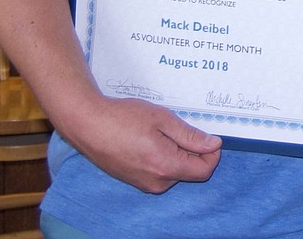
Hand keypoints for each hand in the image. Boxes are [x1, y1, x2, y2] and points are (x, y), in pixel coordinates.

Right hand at [66, 96, 222, 192]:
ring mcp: (145, 184)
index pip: (204, 170)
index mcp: (167, 167)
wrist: (88, 125)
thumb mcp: (163, 119)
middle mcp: (157, 182)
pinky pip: (160, 172)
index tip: (208, 135)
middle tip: (178, 127)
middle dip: (192, 150)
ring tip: (159, 131)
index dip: (212, 153)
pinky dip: (163, 157)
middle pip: (190, 171)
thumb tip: (214, 144)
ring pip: (175, 171)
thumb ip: (190, 135)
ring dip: (176, 152)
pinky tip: (149, 139)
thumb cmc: (124, 118)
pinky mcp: (136, 181)